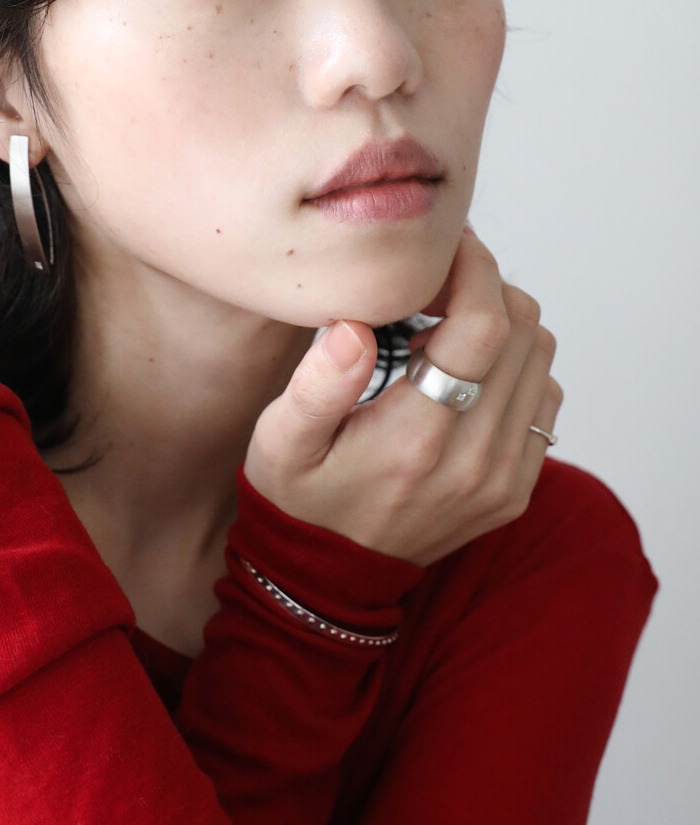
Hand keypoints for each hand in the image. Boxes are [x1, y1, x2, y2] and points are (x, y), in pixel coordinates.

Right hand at [243, 225, 563, 567]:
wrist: (327, 577)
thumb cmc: (300, 495)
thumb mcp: (280, 438)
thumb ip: (317, 383)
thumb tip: (353, 326)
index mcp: (417, 437)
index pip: (484, 326)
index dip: (473, 268)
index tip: (442, 247)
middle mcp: (474, 458)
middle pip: (523, 331)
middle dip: (486, 285)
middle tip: (436, 281)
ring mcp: (503, 476)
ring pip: (541, 357)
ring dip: (503, 323)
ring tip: (448, 322)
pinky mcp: (516, 487)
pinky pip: (545, 399)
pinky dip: (517, 367)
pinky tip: (466, 370)